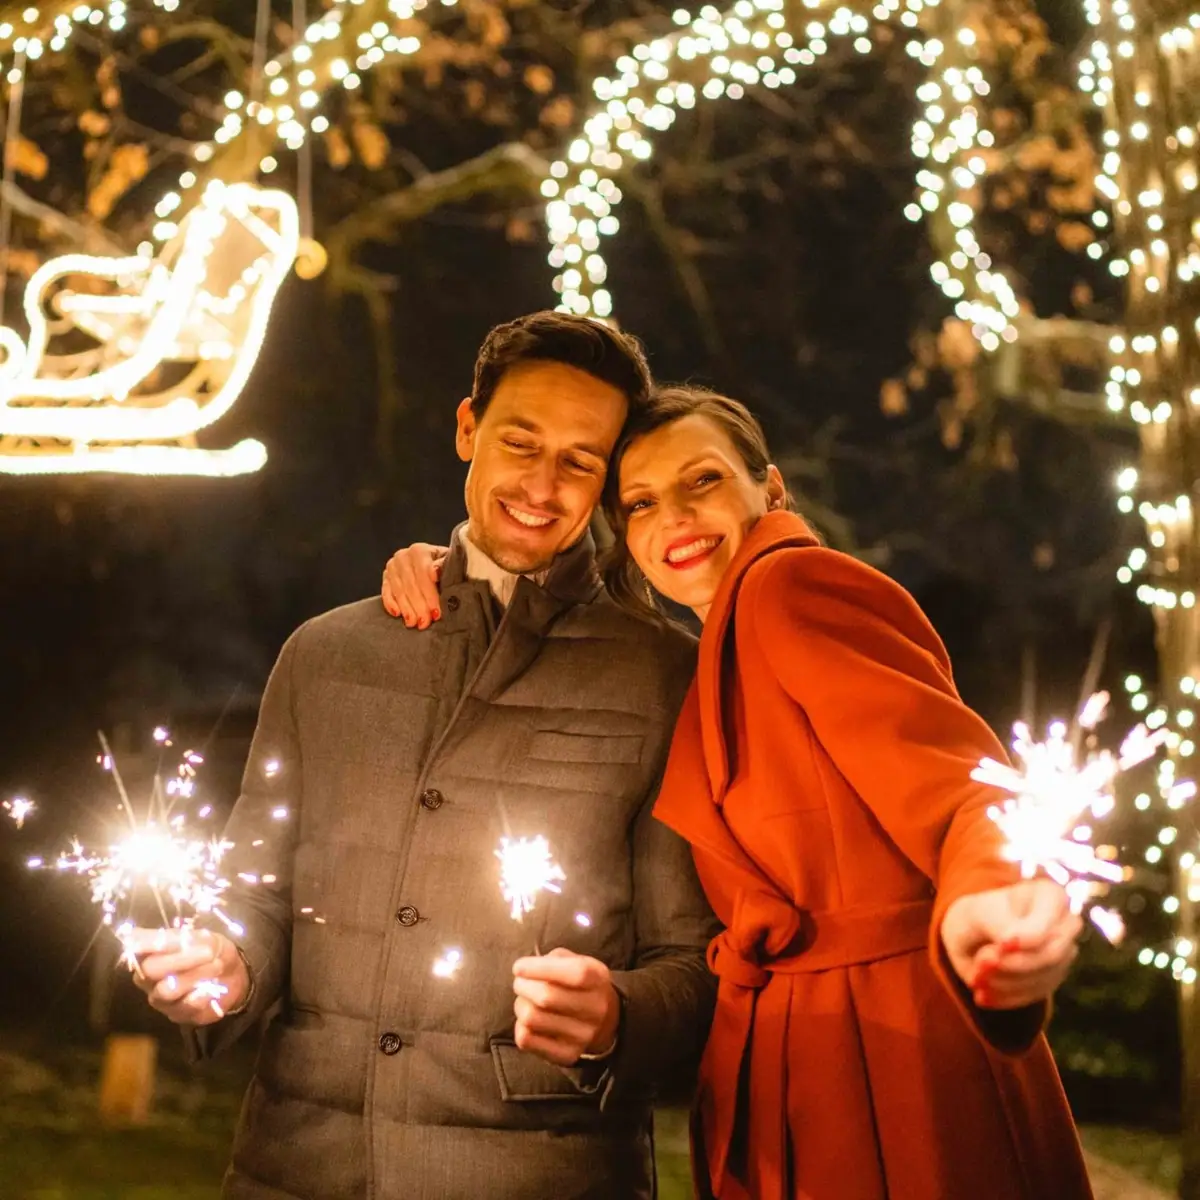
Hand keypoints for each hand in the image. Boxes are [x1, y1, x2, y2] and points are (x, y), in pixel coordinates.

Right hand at [125, 927, 250, 1026]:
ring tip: (217, 966)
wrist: (233, 974)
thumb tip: (133, 936)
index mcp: (149, 954)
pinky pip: (185, 1006)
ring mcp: (161, 999)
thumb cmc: (210, 951)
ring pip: (167, 990)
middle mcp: (148, 979)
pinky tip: (213, 987)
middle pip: (150, 970)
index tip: (167, 939)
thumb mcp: (200, 937)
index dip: (147, 943)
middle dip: (181, 959)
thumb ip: (173, 938)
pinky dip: (203, 994)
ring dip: (196, 975)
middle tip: (208, 951)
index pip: (137, 948)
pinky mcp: (177, 1015)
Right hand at [381, 543, 448, 627]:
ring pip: (399, 591)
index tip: (437, 612)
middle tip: (426, 622)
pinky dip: (391, 604)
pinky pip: (386, 592)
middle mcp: (403, 556)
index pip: (423, 574)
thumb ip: (444, 565)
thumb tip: (435, 571)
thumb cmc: (445, 567)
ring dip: (407, 609)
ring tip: (415, 623)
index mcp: (419, 551)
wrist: (434, 565)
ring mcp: (392, 567)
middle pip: (410, 585)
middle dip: (419, 606)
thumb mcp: (450, 564)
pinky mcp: (386, 578)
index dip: (431, 595)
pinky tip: (398, 614)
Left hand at [512, 948, 620, 1066]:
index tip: (518, 967)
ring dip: (520, 1005)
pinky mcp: (567, 1054)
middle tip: (520, 983)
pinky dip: (520, 1026)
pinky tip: (528, 1021)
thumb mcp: (575, 961)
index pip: (574, 973)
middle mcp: (596, 1008)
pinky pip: (527, 1040)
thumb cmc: (578, 984)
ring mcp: (583, 1035)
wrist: (603, 1020)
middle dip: (523, 986)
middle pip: (547, 997)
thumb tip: (526, 971)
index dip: (541, 968)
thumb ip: (554, 960)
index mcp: (598, 978)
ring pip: (532, 1019)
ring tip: (525, 1001)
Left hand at [941, 878, 1081, 1009]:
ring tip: (975, 979)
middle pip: (1052, 954)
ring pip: (1044, 978)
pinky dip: (1006, 997)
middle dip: (1013, 965)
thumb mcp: (976, 912)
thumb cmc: (975, 915)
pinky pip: (1035, 995)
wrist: (971, 936)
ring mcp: (1064, 954)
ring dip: (1005, 983)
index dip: (1029, 936)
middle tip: (980, 966)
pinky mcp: (1053, 979)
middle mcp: (1065, 925)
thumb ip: (995, 923)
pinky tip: (982, 995)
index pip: (1052, 919)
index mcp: (1048, 895)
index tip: (1002, 945)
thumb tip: (1009, 943)